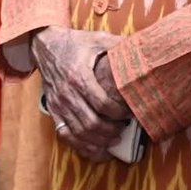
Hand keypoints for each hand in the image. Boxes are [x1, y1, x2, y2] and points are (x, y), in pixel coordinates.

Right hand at [33, 27, 128, 161]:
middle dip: (111, 130)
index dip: (119, 113)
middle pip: (91, 123)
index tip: (130, 113)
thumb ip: (119, 46)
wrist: (45, 45)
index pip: (102, 103)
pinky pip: (66, 134)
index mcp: (78, 76)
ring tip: (114, 139)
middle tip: (124, 129)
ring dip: (99, 141)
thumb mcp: (97, 39)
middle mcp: (66, 93)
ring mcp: (58, 104)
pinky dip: (81, 146)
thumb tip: (145, 49)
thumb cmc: (74, 42)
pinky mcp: (53, 110)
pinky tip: (96, 150)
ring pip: (79, 132)